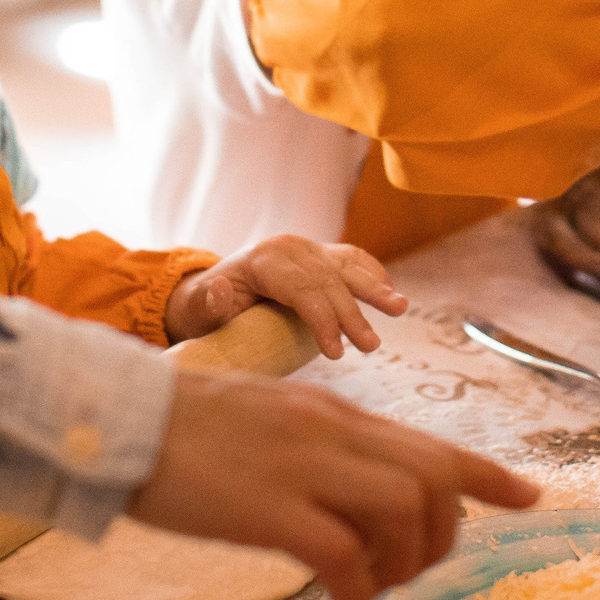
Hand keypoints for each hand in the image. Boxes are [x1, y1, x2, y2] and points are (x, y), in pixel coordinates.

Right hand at [126, 374, 535, 599]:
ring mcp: (302, 466)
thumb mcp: (269, 424)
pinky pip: (343, 557)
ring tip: (374, 595)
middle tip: (409, 575)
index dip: (487, 475)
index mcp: (333, 414)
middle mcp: (330, 432)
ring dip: (405, 564)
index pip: (430, 442)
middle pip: (432, 479)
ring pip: (402, 509)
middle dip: (442, 537)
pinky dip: (357, 595)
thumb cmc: (183, 429)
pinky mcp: (269, 507)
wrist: (117, 416)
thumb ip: (317, 451)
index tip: (529, 499)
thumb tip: (350, 498)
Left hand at [166, 238, 406, 359]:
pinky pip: (350, 258)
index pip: (301, 290)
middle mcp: (289, 248)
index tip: (336, 352)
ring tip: (399, 309)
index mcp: (263, 259)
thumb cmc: (208, 308)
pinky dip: (372, 273)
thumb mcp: (200, 310)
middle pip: (328, 282)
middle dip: (352, 314)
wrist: (212, 291)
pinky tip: (389, 291)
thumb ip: (209, 304)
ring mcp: (307, 248)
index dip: (322, 319)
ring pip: (346, 266)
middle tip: (370, 347)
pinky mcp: (319, 253)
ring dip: (375, 287)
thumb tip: (220, 290)